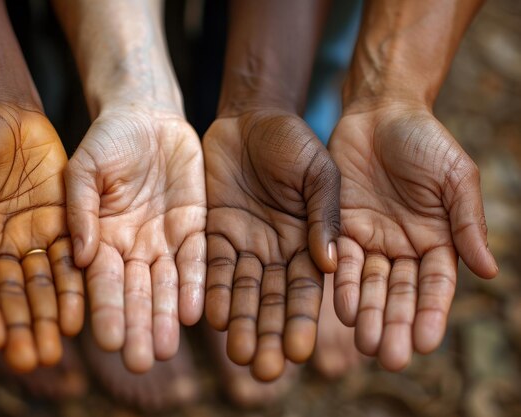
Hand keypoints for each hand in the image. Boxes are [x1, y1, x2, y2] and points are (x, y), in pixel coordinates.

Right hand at [64, 108, 205, 372]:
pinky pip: (197, 258)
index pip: (101, 281)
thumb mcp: (84, 168)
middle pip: (136, 292)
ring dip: (168, 316)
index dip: (105, 310)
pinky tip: (197, 312)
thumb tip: (80, 256)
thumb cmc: (108, 140)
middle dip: (140, 326)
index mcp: (100, 237)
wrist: (147, 117)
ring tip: (169, 348)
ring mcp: (165, 238)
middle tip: (144, 361)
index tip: (108, 341)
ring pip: (167, 284)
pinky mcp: (196, 224)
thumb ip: (80, 208)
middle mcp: (133, 246)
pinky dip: (195, 283)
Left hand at [203, 109, 339, 380]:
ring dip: (241, 324)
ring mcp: (243, 244)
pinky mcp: (212, 232)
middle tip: (265, 370)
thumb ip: (324, 214)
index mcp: (307, 242)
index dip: (303, 320)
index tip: (301, 352)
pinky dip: (211, 291)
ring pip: (242, 292)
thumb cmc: (294, 140)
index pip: (306, 290)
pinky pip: (211, 267)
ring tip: (240, 356)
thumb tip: (327, 262)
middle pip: (273, 301)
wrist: (252, 116)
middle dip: (270, 334)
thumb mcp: (320, 172)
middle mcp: (275, 251)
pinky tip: (211, 318)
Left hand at [328, 102, 497, 370]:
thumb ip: (468, 223)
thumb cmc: (426, 142)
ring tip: (363, 340)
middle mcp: (402, 248)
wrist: (380, 112)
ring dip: (366, 313)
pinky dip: (341, 283)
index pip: (434, 286)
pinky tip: (340, 307)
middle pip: (399, 293)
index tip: (424, 342)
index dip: (430, 314)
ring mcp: (370, 239)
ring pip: (369, 284)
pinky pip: (340, 260)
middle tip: (388, 357)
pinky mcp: (339, 227)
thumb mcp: (455, 178)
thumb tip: (490, 272)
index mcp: (437, 240)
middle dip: (394, 323)